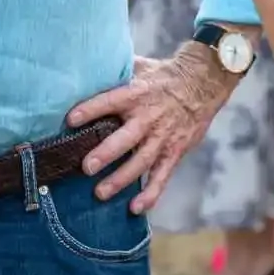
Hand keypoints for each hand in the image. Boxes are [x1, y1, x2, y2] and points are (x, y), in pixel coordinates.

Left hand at [66, 44, 242, 213]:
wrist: (203, 83)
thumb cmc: (164, 76)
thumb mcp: (140, 67)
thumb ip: (117, 72)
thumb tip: (87, 69)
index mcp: (136, 94)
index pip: (110, 101)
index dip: (91, 110)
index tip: (70, 120)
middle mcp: (149, 117)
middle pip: (126, 138)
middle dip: (106, 153)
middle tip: (86, 167)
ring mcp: (163, 137)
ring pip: (141, 161)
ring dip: (121, 179)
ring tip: (101, 192)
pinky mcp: (175, 151)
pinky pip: (162, 175)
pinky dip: (151, 193)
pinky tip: (136, 207)